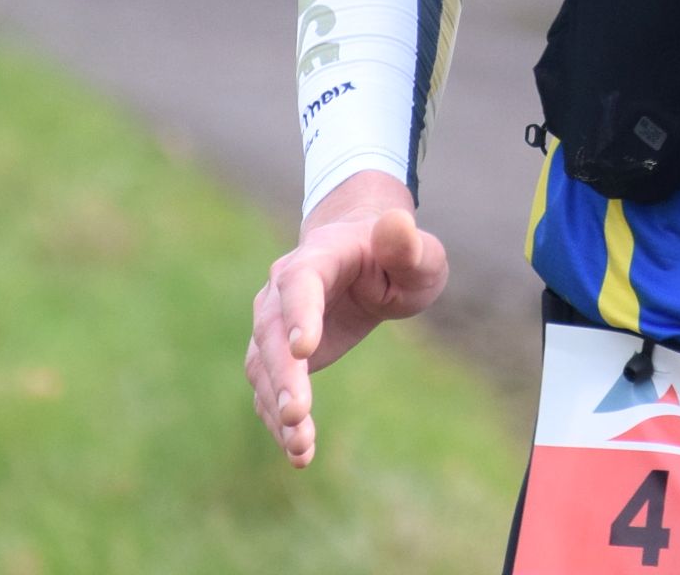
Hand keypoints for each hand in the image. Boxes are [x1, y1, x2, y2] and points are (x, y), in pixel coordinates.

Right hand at [244, 170, 448, 467]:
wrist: (365, 263)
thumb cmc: (397, 258)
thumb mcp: (417, 254)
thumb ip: (408, 247)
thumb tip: (398, 225)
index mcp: (320, 255)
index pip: (301, 281)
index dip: (300, 314)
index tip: (305, 350)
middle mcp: (284, 288)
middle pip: (271, 330)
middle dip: (282, 374)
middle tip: (296, 414)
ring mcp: (274, 323)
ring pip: (262, 365)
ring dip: (276, 405)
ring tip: (300, 446)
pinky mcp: (277, 357)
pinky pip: (268, 389)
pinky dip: (278, 421)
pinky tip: (300, 454)